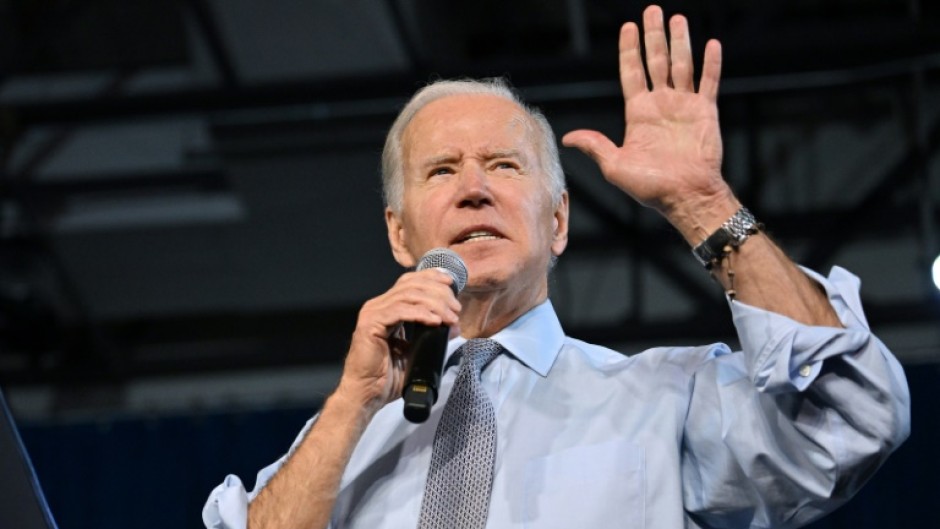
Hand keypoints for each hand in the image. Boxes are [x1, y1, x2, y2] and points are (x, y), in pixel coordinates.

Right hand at [334, 269, 460, 414]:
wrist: (367, 394)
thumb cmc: (387, 377)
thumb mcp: (416, 350)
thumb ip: (432, 335)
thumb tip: (453, 325)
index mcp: (387, 308)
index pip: (410, 282)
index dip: (432, 278)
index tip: (452, 285)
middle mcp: (378, 306)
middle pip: (412, 286)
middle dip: (439, 293)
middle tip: (456, 309)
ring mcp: (373, 313)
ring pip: (408, 295)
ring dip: (434, 303)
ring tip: (450, 316)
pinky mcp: (370, 324)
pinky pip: (400, 311)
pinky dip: (421, 314)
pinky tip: (435, 321)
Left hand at [563, 5, 737, 241]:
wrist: (685, 197)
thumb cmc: (650, 188)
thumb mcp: (615, 166)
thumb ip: (595, 146)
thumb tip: (568, 137)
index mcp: (638, 114)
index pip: (632, 73)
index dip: (629, 50)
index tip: (627, 27)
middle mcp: (661, 105)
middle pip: (656, 61)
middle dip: (653, 36)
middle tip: (652, 10)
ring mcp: (684, 106)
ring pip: (682, 65)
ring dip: (680, 41)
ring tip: (677, 18)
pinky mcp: (705, 112)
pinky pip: (708, 82)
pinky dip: (711, 63)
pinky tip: (711, 44)